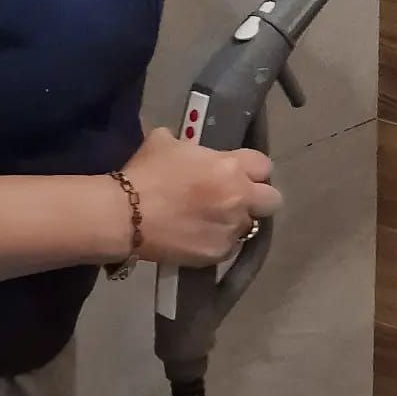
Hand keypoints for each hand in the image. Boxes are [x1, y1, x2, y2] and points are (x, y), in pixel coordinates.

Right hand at [114, 127, 282, 266]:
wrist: (124, 215)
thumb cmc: (145, 174)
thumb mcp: (166, 142)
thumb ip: (189, 144)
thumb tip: (187, 146)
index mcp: (232, 166)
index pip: (264, 166)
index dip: (253, 170)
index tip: (240, 175)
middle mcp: (240, 197)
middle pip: (272, 200)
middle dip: (258, 199)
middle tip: (237, 200)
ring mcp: (230, 227)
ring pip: (250, 226)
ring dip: (236, 222)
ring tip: (213, 222)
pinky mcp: (217, 253)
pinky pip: (231, 248)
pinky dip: (220, 243)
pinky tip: (201, 238)